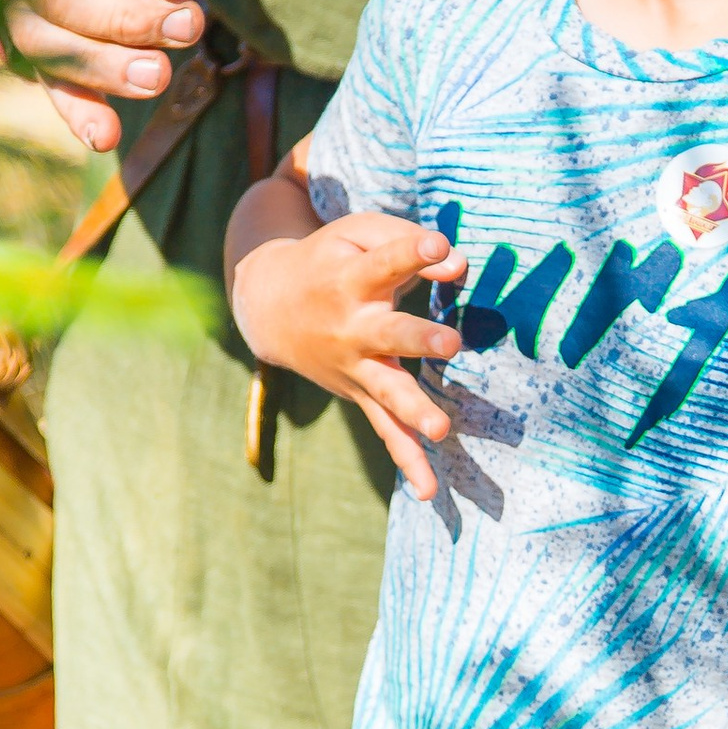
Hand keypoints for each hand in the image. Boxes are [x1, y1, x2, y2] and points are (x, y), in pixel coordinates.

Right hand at [229, 211, 466, 499]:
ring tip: (440, 430)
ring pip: (387, 390)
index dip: (412, 252)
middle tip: (450, 342)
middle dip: (419, 338)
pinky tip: (428, 492)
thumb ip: (407, 244)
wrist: (270, 307)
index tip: (436, 245)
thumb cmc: (330, 261)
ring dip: (414, 410)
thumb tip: (458, 264)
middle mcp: (350, 325)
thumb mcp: (357, 236)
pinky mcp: (359, 393)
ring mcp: (354, 365)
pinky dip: (405, 460)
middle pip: (389, 333)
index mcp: (351, 279)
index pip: (385, 262)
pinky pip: (384, 430)